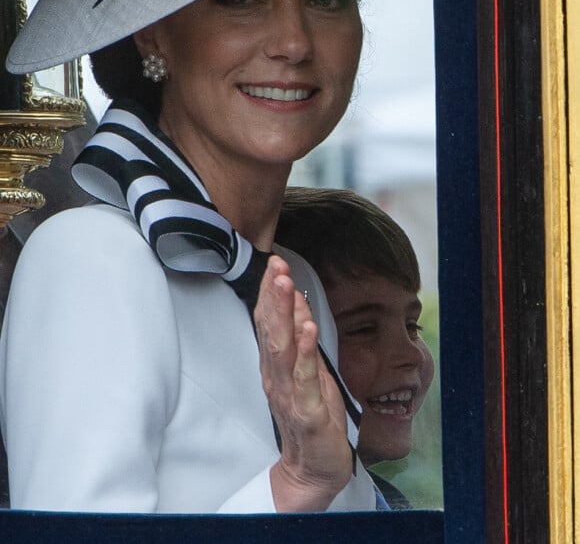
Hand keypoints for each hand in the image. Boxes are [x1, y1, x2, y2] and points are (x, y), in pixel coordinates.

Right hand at [254, 255, 352, 511]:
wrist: (314, 469)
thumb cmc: (311, 417)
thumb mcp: (307, 368)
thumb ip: (299, 336)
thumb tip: (296, 300)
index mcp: (275, 365)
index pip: (268, 322)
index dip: (270, 292)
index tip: (274, 262)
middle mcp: (277, 376)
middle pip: (271, 329)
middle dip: (273, 295)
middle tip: (276, 265)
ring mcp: (290, 393)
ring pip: (282, 348)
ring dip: (284, 314)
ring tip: (286, 285)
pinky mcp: (308, 411)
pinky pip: (305, 378)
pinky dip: (304, 351)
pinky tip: (307, 329)